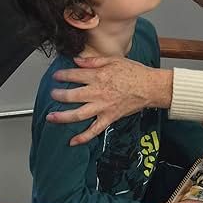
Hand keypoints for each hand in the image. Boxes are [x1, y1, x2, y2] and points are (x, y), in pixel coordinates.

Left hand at [47, 57, 172, 145]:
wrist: (150, 87)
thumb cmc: (135, 73)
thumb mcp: (114, 60)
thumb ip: (94, 61)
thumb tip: (77, 60)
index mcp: (98, 76)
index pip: (74, 75)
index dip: (62, 75)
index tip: (56, 76)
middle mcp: (98, 92)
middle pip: (72, 96)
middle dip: (58, 95)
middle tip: (53, 94)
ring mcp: (103, 107)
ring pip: (78, 114)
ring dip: (62, 117)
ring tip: (51, 117)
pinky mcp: (109, 118)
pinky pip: (94, 130)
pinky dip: (83, 137)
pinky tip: (72, 141)